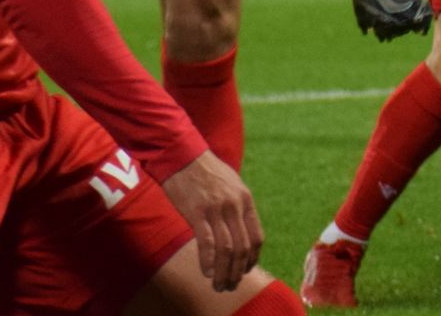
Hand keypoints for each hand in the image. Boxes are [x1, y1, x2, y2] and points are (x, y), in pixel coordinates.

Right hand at [159, 153, 263, 293]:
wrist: (183, 156)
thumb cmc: (205, 171)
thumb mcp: (232, 185)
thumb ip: (238, 207)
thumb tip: (241, 231)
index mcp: (246, 199)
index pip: (256, 237)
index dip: (253, 259)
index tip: (245, 271)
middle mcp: (235, 205)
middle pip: (243, 248)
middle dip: (238, 271)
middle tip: (231, 285)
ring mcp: (216, 209)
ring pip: (227, 250)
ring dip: (225, 272)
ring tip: (220, 285)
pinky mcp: (197, 212)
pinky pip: (207, 243)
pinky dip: (209, 262)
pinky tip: (207, 273)